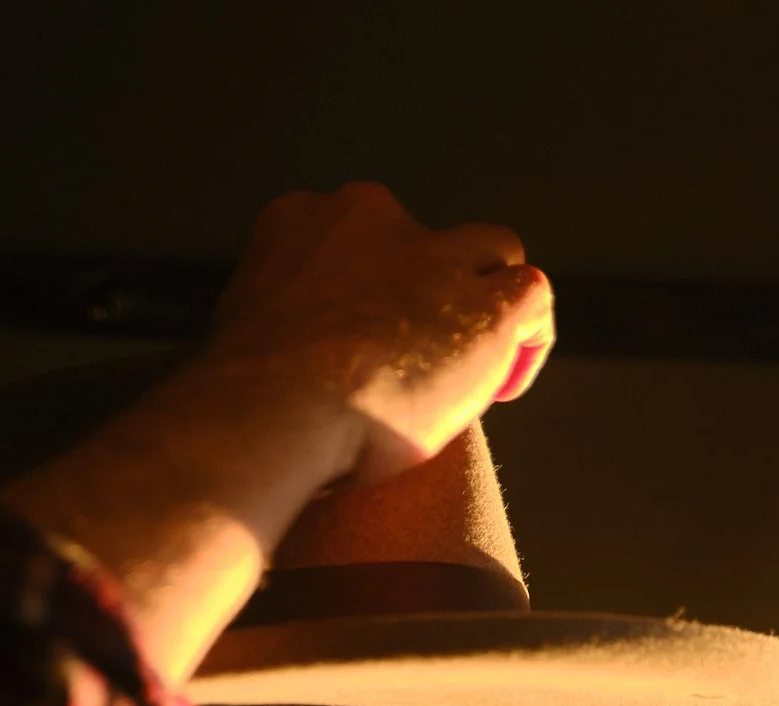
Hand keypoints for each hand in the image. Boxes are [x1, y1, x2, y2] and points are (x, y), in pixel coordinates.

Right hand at [203, 181, 555, 483]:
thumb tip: (287, 368)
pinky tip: (506, 382)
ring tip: (474, 363)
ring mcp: (433, 258)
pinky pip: (532, 296)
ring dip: (485, 300)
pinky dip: (529, 337)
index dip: (372, 289)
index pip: (356, 237)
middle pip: (421, 239)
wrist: (274, 413)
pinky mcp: (483, 309)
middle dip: (426, 290)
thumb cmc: (249, 401)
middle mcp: (371, 219)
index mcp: (302, 222)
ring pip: (488, 251)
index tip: (363, 342)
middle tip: (416, 359)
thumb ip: (278, 330)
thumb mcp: (246, 340)